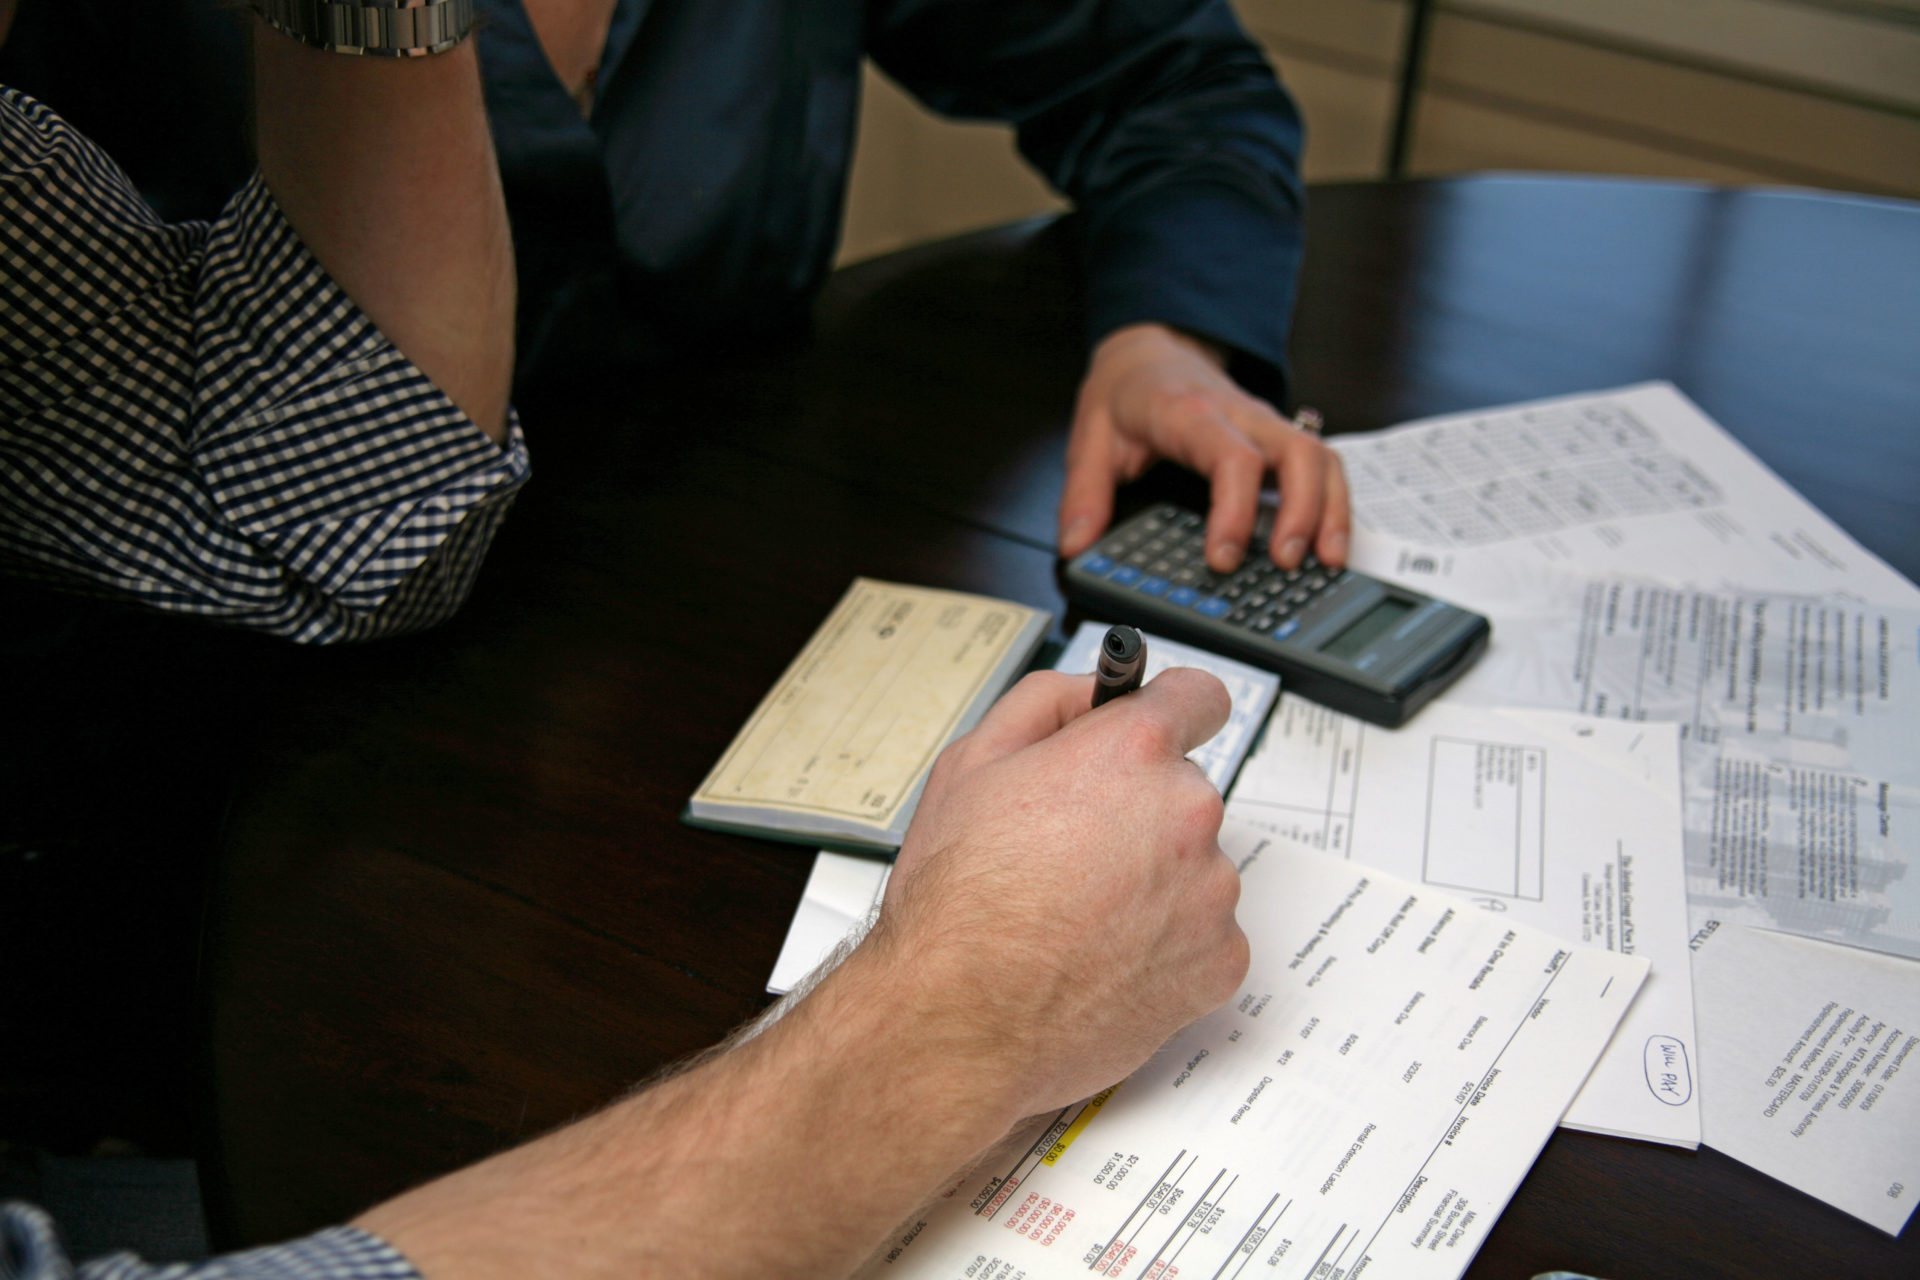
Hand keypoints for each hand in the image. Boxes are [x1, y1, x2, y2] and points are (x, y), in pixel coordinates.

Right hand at [872, 667, 1248, 1111]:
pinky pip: (1204, 935)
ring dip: (1154, 881)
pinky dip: (1165, 944)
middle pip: (1185, 791)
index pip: (1199, 696)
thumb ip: (1046, 703)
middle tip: (1075, 852)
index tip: (1157, 731)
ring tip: (1079, 916)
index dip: (1169, 711)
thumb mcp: (970, 763)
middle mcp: (1187, 813)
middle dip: (1140, 812)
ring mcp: (1211, 892)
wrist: (960, 1018)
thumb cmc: (957, 901)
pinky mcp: (1220, 961)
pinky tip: (1104, 957)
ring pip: (1195, 867)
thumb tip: (1093, 692)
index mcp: (1133, 752)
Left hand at [1058, 323, 1349, 571]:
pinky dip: (1333, 503)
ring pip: (1320, 457)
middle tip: (1286, 564)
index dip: (1235, 511)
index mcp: (1190, 414)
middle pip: (1297, 453)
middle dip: (1302, 512)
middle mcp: (1240, 415)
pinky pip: (1321, 465)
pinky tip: (1328, 544)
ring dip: (1330, 510)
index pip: (1231, 458)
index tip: (1223, 558)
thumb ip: (1083, 494)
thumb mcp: (1091, 437)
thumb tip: (1076, 547)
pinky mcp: (1277, 437)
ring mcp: (1265, 424)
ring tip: (1325, 562)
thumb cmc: (1127, 392)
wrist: (1152, 349)